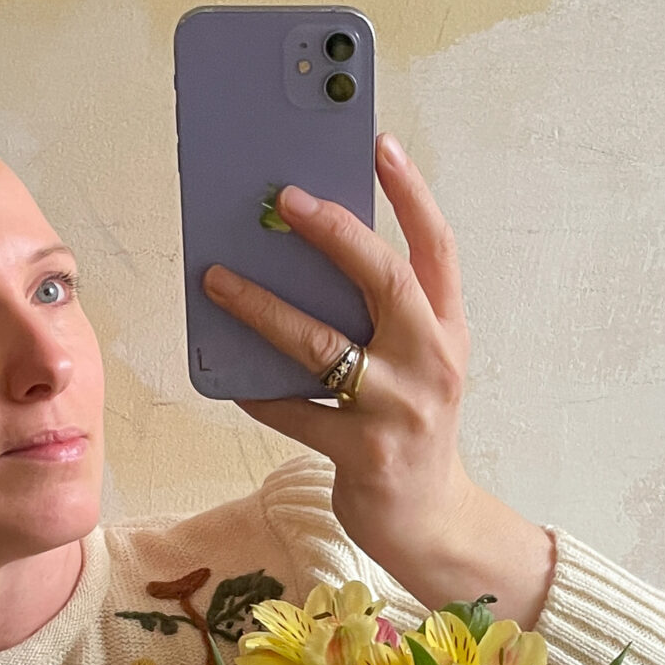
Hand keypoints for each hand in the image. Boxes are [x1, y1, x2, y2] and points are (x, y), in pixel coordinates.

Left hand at [201, 134, 554, 625]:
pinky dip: (256, 390)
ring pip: (323, 345)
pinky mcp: (364, 454)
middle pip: (385, 279)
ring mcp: (399, 409)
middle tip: (285, 200)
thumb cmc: (409, 427)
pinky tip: (227, 372)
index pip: (437, 248)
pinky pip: (293, 412)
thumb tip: (304, 257)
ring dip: (263, 308)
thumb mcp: (416, 365)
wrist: (430, 520)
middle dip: (334, 233)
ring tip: (217, 279)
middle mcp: (431, 361)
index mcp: (447, 330)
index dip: (412, 193)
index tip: (380, 144)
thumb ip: (382, 316)